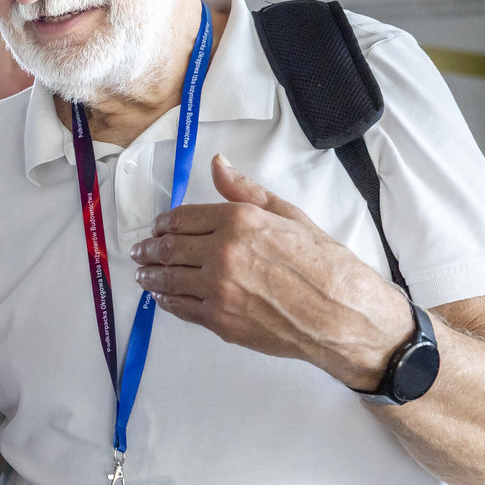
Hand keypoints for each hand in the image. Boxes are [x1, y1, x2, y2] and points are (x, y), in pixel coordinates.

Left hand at [130, 154, 411, 388]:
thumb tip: (218, 164)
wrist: (344, 315)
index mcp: (238, 222)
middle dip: (150, 249)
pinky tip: (162, 295)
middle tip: (141, 251)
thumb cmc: (325, 264)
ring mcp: (218, 289)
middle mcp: (222, 253)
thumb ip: (246, 192)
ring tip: (143, 273)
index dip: (164, 223)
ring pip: (169, 279)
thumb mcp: (289, 215)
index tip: (157, 228)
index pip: (183, 218)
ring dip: (150, 275)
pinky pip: (181, 307)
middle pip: (169, 248)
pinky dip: (166, 299)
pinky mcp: (220, 321)